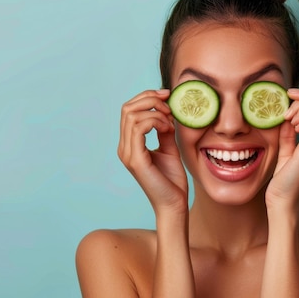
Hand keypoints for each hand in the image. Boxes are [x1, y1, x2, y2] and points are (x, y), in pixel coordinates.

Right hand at [118, 89, 188, 214]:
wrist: (174, 204)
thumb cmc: (172, 180)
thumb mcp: (169, 148)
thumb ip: (164, 130)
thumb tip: (166, 112)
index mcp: (129, 144)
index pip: (129, 110)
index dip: (147, 97)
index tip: (167, 96)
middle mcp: (124, 147)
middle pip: (127, 108)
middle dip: (150, 99)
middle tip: (169, 103)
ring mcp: (127, 153)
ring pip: (132, 115)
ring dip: (155, 111)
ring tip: (170, 120)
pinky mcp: (135, 159)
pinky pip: (139, 128)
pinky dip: (155, 121)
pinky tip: (168, 129)